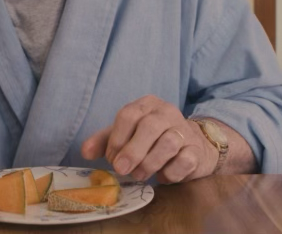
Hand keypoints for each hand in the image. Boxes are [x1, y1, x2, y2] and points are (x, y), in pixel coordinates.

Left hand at [81, 95, 216, 183]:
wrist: (191, 146)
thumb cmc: (151, 140)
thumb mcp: (126, 135)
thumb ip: (105, 141)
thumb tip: (85, 152)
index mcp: (147, 104)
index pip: (129, 114)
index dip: (117, 138)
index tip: (111, 158)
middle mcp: (167, 112)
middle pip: (150, 126)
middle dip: (132, 151)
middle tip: (121, 170)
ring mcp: (184, 130)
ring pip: (168, 143)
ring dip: (149, 163)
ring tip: (140, 175)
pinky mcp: (196, 150)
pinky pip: (184, 161)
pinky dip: (170, 172)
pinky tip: (163, 177)